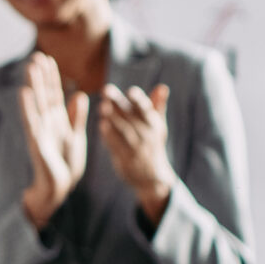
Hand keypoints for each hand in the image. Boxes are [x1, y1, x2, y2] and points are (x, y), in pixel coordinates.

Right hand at [17, 53, 88, 227]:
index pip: (54, 94)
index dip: (52, 77)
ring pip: (37, 103)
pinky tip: (24, 92)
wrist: (60, 186)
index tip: (49, 59)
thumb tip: (79, 94)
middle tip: (37, 56)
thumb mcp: (76, 136)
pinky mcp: (37, 142)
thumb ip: (77, 116)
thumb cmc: (67, 163)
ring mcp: (41, 130)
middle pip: (44, 95)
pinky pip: (32, 121)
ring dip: (34, 85)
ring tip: (30, 67)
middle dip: (41, 76)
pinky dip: (28, 107)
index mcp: (58, 120)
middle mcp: (47, 122)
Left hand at [96, 82, 173, 220]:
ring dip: (113, 118)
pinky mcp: (126, 159)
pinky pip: (117, 146)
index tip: (131, 91)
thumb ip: (157, 106)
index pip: (146, 110)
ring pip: (124, 131)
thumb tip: (163, 86)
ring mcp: (137, 148)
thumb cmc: (152, 144)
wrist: (152, 177)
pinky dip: (110, 136)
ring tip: (102, 106)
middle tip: (106, 90)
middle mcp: (147, 135)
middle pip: (131, 117)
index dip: (139, 100)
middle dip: (118, 103)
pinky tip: (101, 125)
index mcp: (154, 124)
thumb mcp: (158, 126)